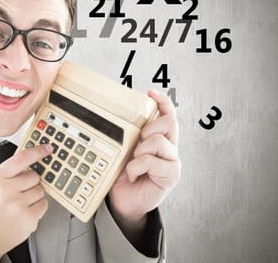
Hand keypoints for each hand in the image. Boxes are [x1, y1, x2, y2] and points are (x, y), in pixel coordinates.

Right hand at [0, 143, 52, 261]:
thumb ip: (13, 170)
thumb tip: (34, 157)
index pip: (21, 158)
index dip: (37, 152)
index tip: (47, 148)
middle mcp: (5, 189)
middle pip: (35, 176)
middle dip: (31, 184)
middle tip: (19, 193)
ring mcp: (17, 203)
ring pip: (40, 190)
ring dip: (35, 197)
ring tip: (20, 204)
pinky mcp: (27, 216)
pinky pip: (44, 204)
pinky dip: (38, 208)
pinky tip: (25, 211)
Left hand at [108, 90, 180, 233]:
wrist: (123, 201)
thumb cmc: (124, 176)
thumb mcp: (124, 150)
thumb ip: (130, 136)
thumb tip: (121, 117)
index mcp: (160, 139)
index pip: (169, 115)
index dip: (163, 102)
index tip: (150, 92)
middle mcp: (169, 149)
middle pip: (168, 123)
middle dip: (148, 128)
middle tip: (136, 144)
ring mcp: (172, 162)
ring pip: (159, 141)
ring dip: (140, 151)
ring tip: (133, 163)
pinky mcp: (171, 175)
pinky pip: (152, 160)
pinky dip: (137, 167)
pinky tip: (134, 175)